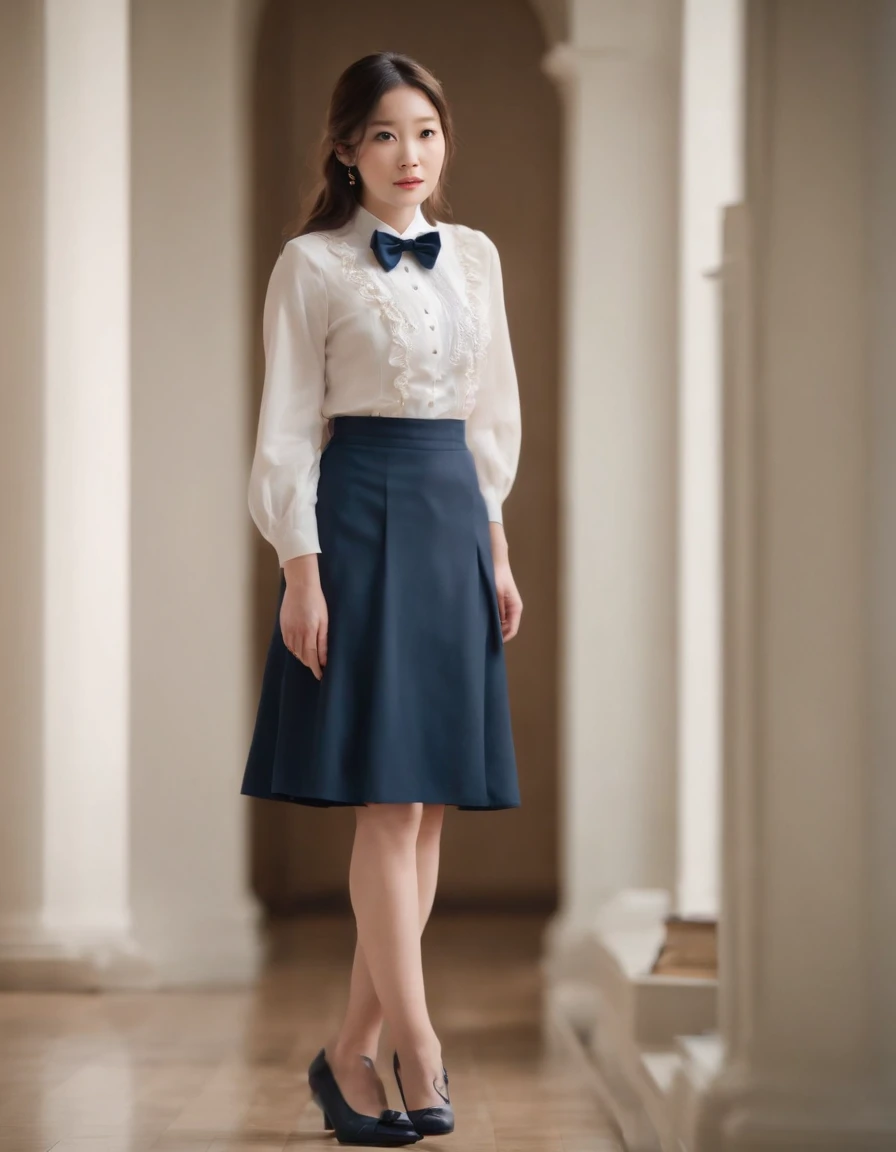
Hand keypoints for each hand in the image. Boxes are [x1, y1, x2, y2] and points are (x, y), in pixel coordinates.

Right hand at [280, 554, 327, 679]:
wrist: (300, 585)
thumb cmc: (316, 601)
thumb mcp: (324, 621)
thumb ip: (323, 641)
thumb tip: (324, 658)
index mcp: (308, 633)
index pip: (311, 657)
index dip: (315, 668)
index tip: (320, 676)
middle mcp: (296, 634)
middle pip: (302, 656)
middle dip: (310, 664)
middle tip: (317, 667)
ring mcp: (288, 630)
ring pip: (294, 651)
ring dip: (302, 657)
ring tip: (309, 659)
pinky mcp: (283, 626)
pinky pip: (287, 643)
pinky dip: (293, 649)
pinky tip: (298, 649)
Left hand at [489, 524, 521, 641]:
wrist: (495, 562)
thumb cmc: (496, 577)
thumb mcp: (496, 595)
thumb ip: (497, 611)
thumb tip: (496, 628)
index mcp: (516, 608)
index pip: (512, 630)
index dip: (502, 638)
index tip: (489, 643)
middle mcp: (514, 609)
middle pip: (507, 629)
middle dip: (498, 635)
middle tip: (482, 639)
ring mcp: (508, 607)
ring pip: (503, 624)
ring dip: (494, 628)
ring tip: (481, 630)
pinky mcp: (501, 603)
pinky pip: (499, 618)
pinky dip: (492, 621)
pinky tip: (482, 621)